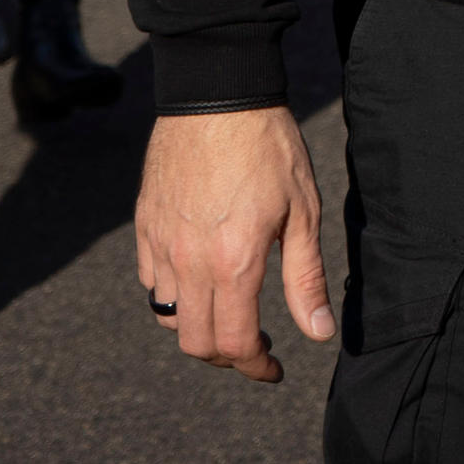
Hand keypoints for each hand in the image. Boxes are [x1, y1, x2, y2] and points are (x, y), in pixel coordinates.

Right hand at [133, 106, 334, 382]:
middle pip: (195, 342)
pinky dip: (173, 296)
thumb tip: (318, 333)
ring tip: (228, 312)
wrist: (217, 93)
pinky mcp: (145, 225)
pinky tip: (200, 279)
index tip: (273, 370)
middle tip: (254, 345)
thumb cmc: (269, 147)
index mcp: (233, 263)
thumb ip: (306, 278)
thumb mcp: (302, 211)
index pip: (235, 342)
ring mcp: (161, 244)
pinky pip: (150, 281)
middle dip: (226, 356)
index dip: (255, 367)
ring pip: (167, 316)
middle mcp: (189, 262)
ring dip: (198, 327)